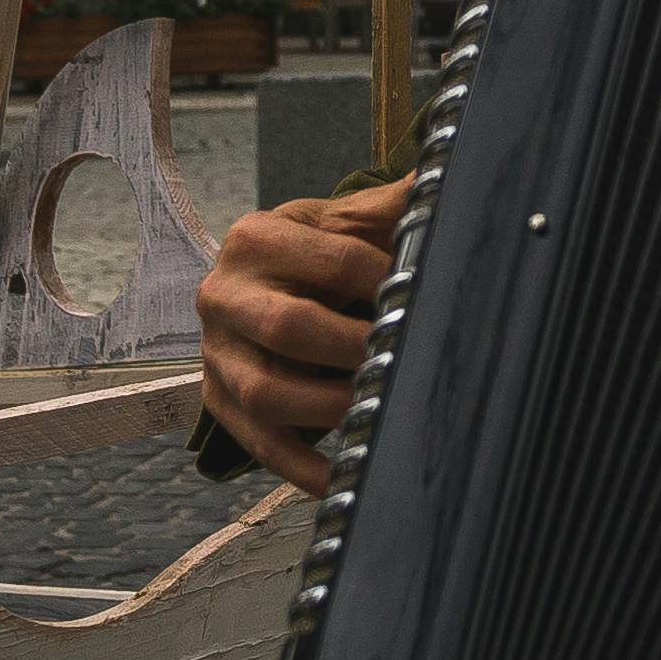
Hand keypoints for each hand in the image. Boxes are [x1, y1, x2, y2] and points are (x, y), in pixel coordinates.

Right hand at [197, 174, 409, 495]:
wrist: (255, 285)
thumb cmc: (310, 254)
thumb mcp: (342, 222)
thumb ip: (390, 208)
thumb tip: (444, 183)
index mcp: (256, 237)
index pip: (331, 258)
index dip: (385, 280)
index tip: (421, 296)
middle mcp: (223, 293)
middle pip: (288, 327)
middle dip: (354, 348)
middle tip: (402, 358)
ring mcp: (217, 353)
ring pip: (265, 392)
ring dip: (329, 407)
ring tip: (378, 408)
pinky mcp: (218, 400)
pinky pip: (258, 442)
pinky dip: (300, 466)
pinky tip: (342, 476)